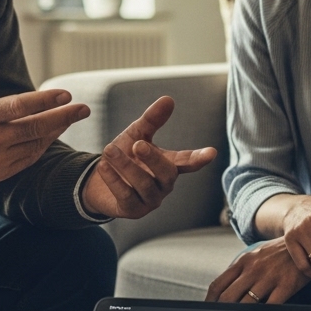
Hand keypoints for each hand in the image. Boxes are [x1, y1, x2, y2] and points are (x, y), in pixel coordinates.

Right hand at [0, 39, 89, 187]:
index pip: (19, 107)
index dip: (44, 101)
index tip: (66, 94)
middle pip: (35, 128)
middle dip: (64, 117)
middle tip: (84, 108)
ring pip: (35, 145)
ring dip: (56, 131)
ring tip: (72, 118)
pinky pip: (28, 160)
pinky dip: (42, 147)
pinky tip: (52, 135)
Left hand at [82, 96, 216, 218]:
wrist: (98, 182)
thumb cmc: (125, 157)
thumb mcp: (136, 135)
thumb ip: (152, 120)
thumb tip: (168, 99)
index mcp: (169, 165)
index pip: (187, 162)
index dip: (199, 158)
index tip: (211, 152)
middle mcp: (164, 185)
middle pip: (167, 173)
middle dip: (153, 159)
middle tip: (138, 144)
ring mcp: (150, 200)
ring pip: (144, 185)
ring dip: (125, 166)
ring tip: (109, 150)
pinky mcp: (133, 210)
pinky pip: (126, 196)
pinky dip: (114, 180)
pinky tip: (103, 166)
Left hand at [206, 238, 310, 303]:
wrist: (305, 243)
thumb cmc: (278, 252)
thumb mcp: (256, 255)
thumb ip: (241, 270)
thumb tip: (224, 291)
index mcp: (243, 261)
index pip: (218, 284)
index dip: (210, 301)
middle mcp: (253, 269)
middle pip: (228, 297)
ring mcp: (269, 278)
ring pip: (247, 304)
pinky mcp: (286, 286)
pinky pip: (271, 306)